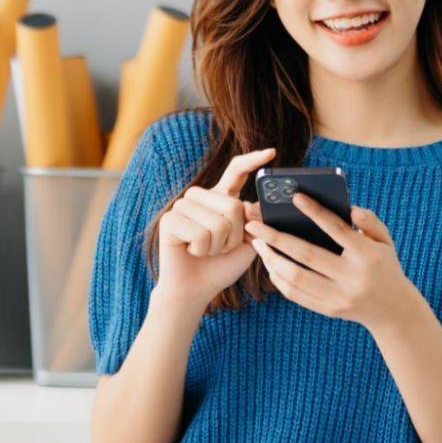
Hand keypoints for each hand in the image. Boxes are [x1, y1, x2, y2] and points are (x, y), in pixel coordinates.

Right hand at [154, 147, 272, 310]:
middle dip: (234, 236)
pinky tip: (192, 252)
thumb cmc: (222, 266)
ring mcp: (182, 206)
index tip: (272, 152)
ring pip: (218, 222)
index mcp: (220, 198)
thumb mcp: (248, 243)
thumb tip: (251, 205)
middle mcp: (200, 197)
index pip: (236, 172)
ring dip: (218, 246)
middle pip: (232, 206)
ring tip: (206, 250)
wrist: (196, 289)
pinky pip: (201, 234)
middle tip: (221, 247)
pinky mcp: (169, 220)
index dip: (253, 161)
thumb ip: (254, 221)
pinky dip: (203, 250)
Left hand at [245, 195, 416, 331]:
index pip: (337, 229)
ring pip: (295, 277)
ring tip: (258, 243)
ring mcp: (338, 297)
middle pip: (306, 255)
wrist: (392, 310)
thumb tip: (351, 209)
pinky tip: (270, 263)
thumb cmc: (384, 266)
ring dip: (271, 259)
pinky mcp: (328, 310)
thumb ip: (370, 222)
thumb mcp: (386, 241)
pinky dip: (278, 278)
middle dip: (276, 238)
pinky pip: (295, 294)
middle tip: (255, 224)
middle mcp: (351, 278)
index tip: (295, 197)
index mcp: (367, 256)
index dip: (315, 212)